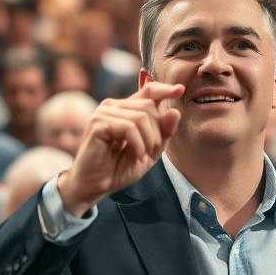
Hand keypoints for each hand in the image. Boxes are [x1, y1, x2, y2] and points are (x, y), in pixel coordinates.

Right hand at [59, 81, 183, 216]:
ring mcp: (104, 111)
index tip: (180, 89)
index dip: (165, 88)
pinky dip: (137, 144)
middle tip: (150, 152)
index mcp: (127, 109)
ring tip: (141, 156)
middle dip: (157, 133)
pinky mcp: (98, 122)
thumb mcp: (150, 150)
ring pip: (141, 117)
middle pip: (150, 107)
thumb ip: (163, 132)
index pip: (149, 90)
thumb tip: (174, 111)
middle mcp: (114, 105)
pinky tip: (135, 155)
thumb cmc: (119, 168)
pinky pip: (129, 127)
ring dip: (148, 141)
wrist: (95, 185)